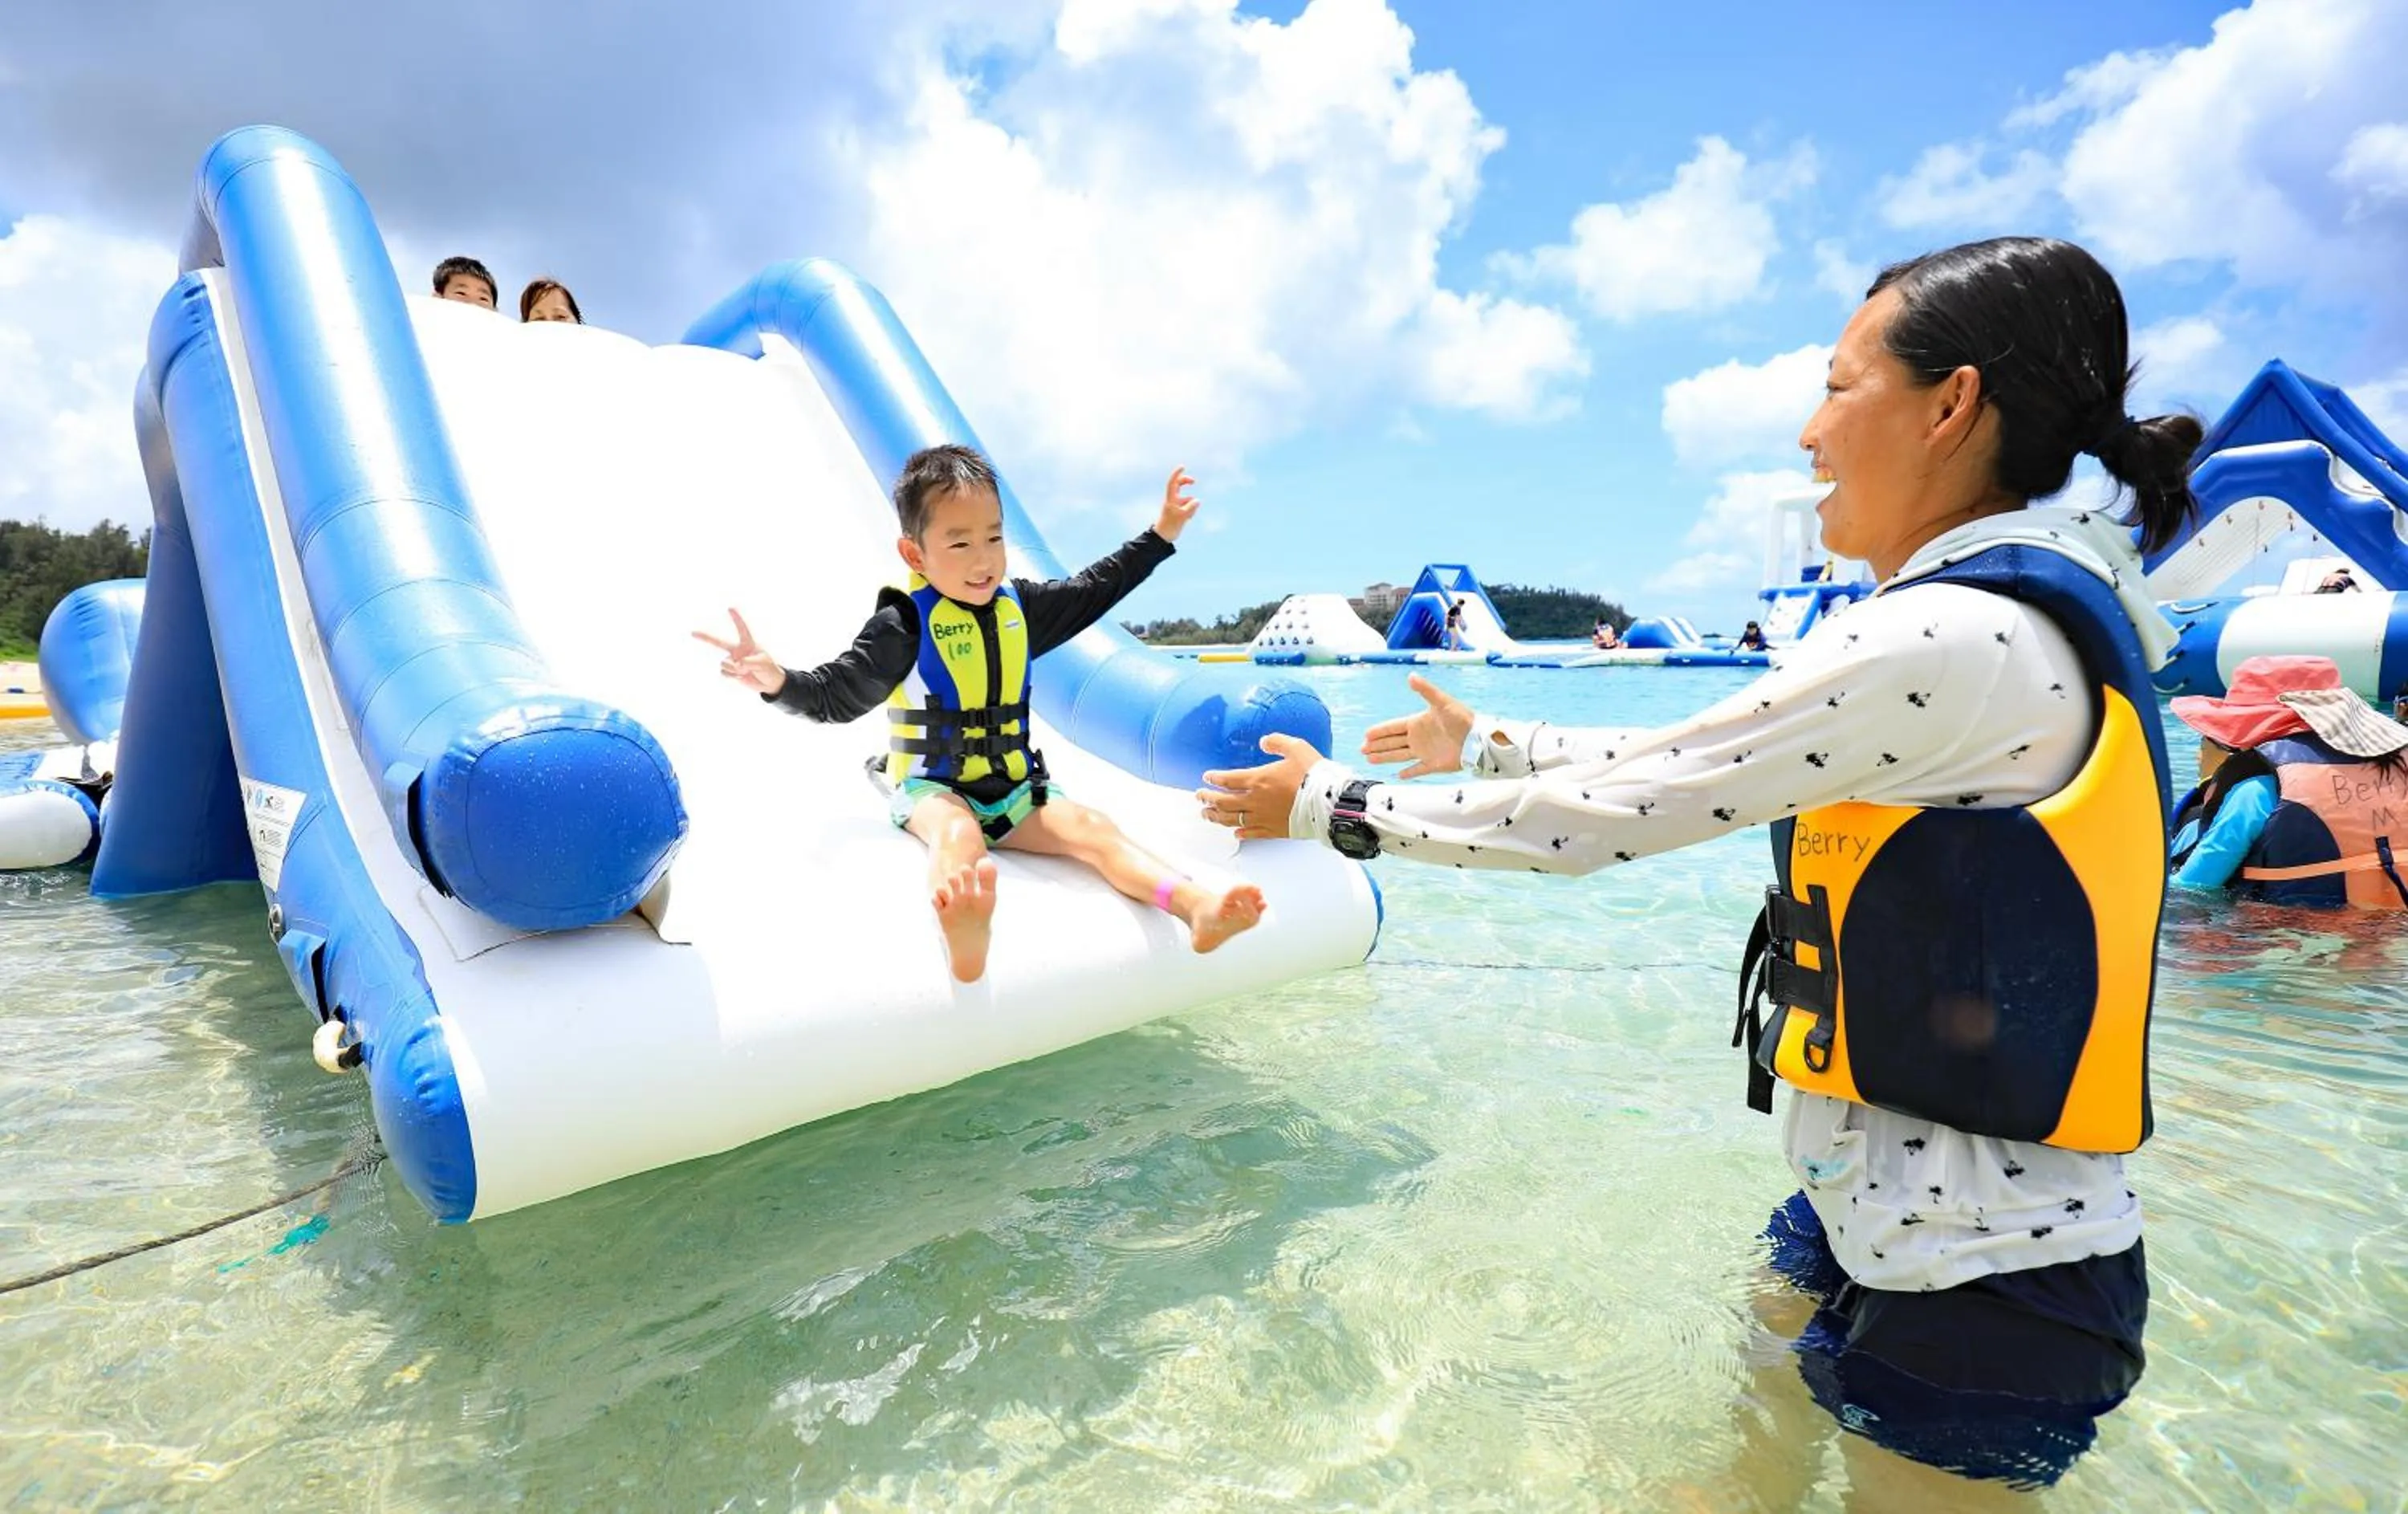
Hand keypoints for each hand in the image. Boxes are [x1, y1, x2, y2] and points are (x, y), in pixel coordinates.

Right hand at [691, 608, 786, 695]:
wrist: (769, 684)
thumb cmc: (769, 669)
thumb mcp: (763, 663)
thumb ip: (749, 662)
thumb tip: (737, 663)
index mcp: (748, 644)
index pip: (742, 629)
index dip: (736, 618)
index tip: (731, 608)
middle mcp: (737, 650)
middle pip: (718, 642)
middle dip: (705, 637)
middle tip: (692, 633)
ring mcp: (733, 661)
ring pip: (724, 664)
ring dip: (734, 669)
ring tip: (746, 671)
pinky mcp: (731, 671)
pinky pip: (724, 673)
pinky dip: (733, 677)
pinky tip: (742, 677)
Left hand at [1154, 467, 1199, 541]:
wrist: (1164, 536)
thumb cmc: (1169, 526)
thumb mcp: (1182, 516)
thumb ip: (1191, 508)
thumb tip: (1197, 500)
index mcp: (1170, 499)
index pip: (1173, 483)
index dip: (1177, 474)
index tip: (1182, 467)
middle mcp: (1172, 500)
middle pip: (1179, 485)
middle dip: (1186, 482)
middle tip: (1194, 481)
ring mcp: (1176, 505)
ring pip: (1187, 499)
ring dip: (1191, 505)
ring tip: (1188, 516)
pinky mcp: (1179, 511)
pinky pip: (1188, 507)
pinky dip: (1191, 510)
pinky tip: (1188, 518)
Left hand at [1198, 733, 1323, 840]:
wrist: (1329, 802)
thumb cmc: (1313, 774)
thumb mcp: (1296, 748)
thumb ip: (1277, 742)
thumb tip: (1263, 741)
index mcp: (1258, 780)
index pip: (1228, 780)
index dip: (1214, 779)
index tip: (1207, 777)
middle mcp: (1255, 801)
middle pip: (1223, 802)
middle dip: (1208, 799)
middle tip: (1199, 797)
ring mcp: (1263, 818)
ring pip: (1232, 820)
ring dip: (1216, 817)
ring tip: (1207, 815)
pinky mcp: (1273, 831)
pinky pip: (1251, 833)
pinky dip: (1241, 832)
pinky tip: (1235, 833)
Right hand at [1360, 673, 1471, 777]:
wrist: (1478, 740)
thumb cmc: (1463, 718)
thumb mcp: (1442, 702)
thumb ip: (1425, 690)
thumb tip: (1411, 676)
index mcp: (1418, 723)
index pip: (1393, 727)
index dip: (1380, 731)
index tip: (1366, 734)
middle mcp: (1419, 738)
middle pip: (1393, 742)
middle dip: (1377, 745)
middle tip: (1362, 748)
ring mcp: (1425, 752)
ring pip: (1399, 755)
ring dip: (1385, 757)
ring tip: (1370, 759)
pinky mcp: (1434, 765)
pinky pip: (1418, 769)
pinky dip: (1408, 772)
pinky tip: (1399, 775)